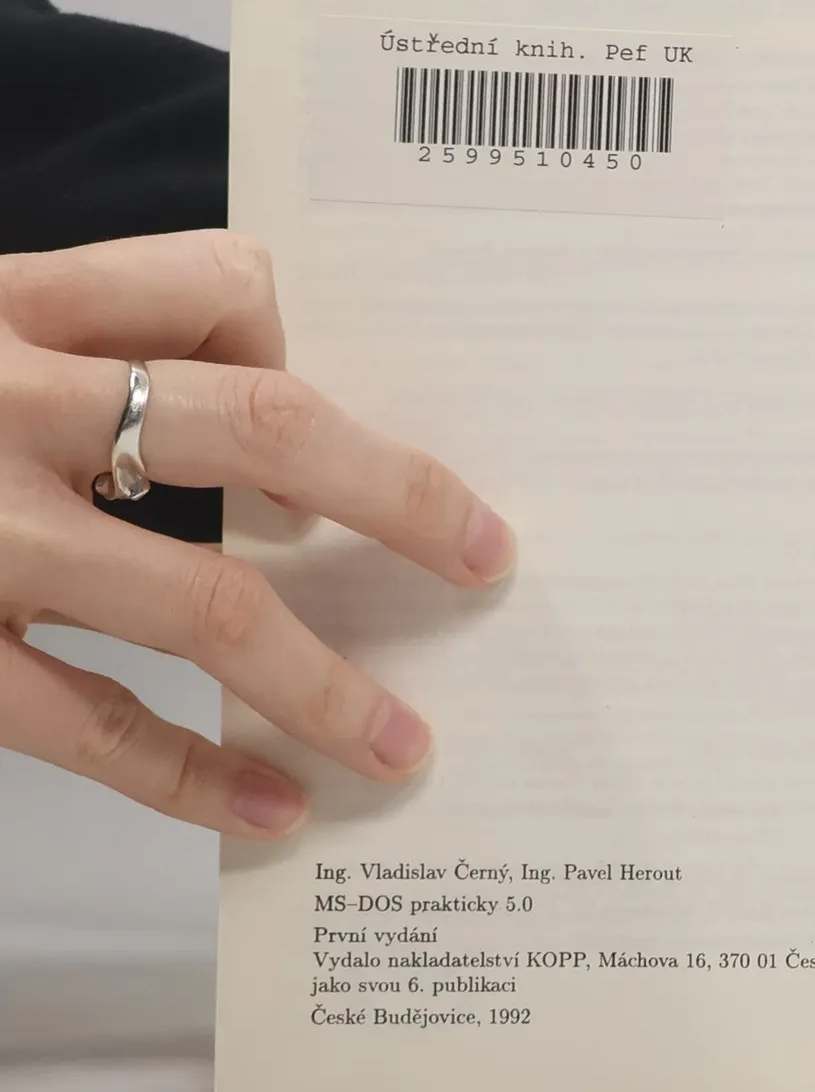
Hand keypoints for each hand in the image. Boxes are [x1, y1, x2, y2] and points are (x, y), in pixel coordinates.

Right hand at [0, 231, 513, 836]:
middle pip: (261, 424)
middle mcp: (0, 401)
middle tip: (488, 554)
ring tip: (403, 744)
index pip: (223, 283)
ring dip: (323, 679)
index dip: (312, 352)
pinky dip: (193, 775)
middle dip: (399, 492)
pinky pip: (88, 721)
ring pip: (198, 594)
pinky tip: (270, 808)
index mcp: (15, 306)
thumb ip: (94, 352)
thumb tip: (287, 456)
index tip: (362, 446)